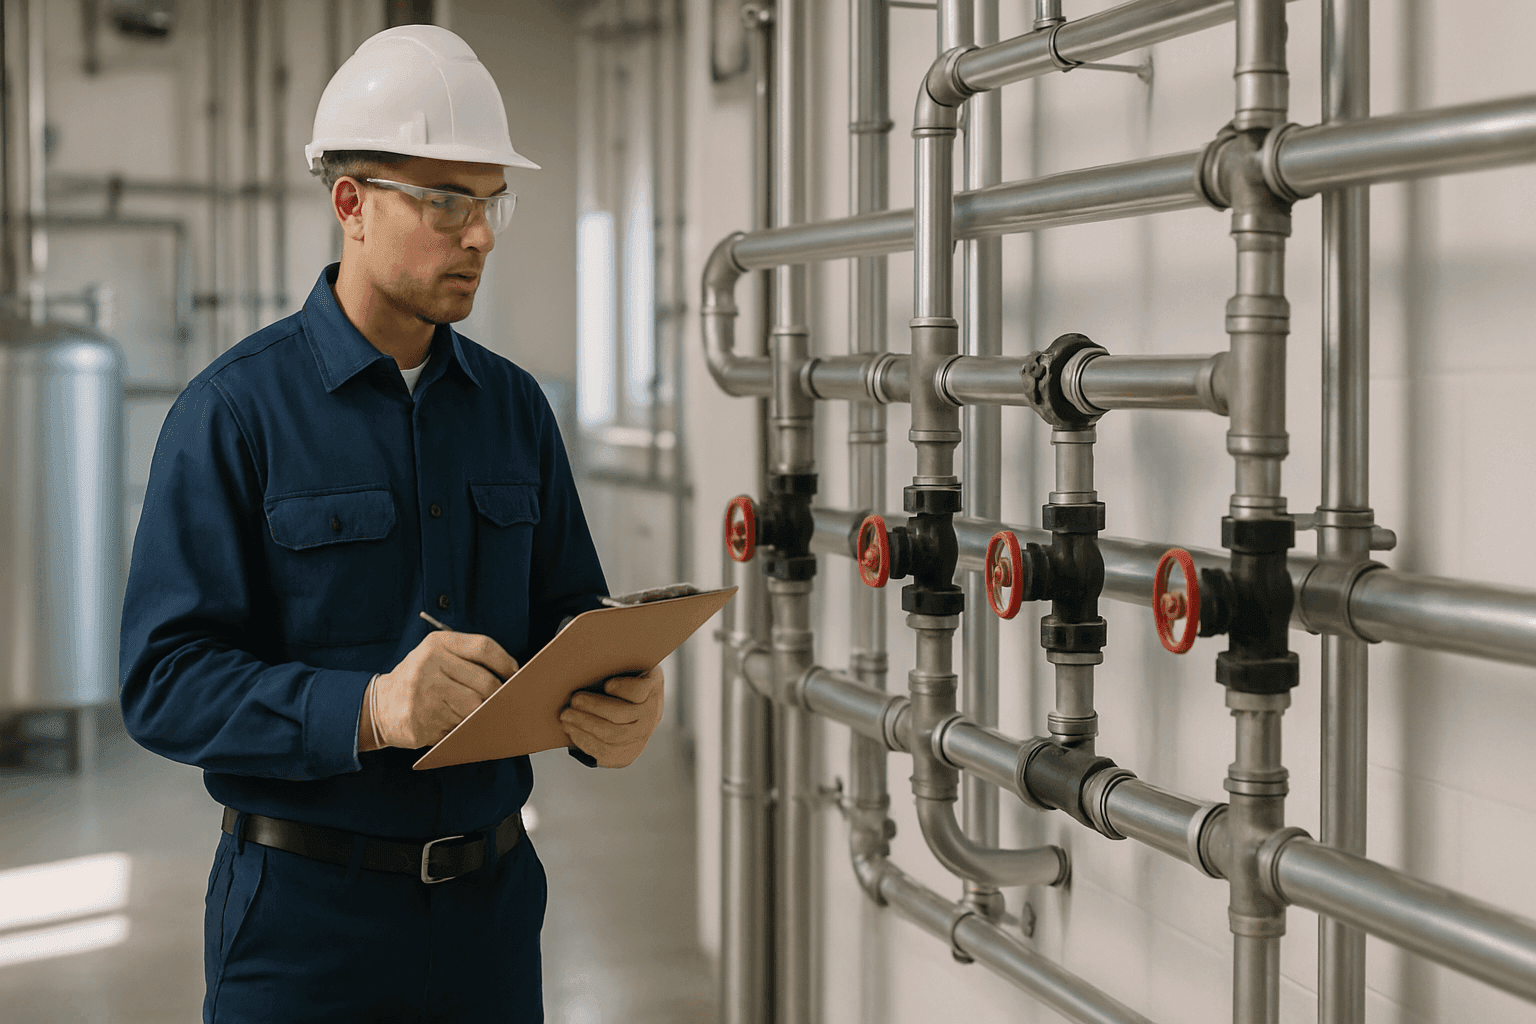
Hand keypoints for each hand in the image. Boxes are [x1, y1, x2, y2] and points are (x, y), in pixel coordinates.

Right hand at [369, 632, 519, 748]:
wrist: (379, 705)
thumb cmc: (417, 679)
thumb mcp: (435, 655)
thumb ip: (467, 658)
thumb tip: (511, 674)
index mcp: (437, 644)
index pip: (484, 647)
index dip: (506, 662)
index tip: (515, 674)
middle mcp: (429, 665)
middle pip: (486, 682)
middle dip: (497, 696)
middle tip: (498, 702)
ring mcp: (424, 693)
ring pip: (475, 707)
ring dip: (479, 714)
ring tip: (468, 712)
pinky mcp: (421, 721)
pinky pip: (459, 727)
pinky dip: (461, 728)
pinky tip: (450, 722)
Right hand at [559, 666, 664, 767]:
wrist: (644, 676)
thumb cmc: (616, 702)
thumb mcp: (605, 723)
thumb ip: (590, 731)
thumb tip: (565, 729)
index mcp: (630, 747)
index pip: (606, 753)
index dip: (583, 740)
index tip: (566, 727)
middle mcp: (642, 731)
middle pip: (612, 734)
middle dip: (584, 723)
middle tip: (566, 713)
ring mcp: (650, 710)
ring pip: (620, 714)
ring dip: (595, 707)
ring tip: (576, 699)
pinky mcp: (652, 689)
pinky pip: (635, 693)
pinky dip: (619, 689)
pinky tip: (607, 685)